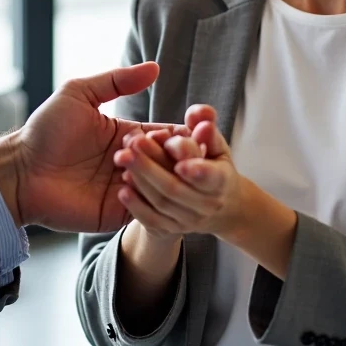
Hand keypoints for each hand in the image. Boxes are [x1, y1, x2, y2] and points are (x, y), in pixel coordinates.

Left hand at [0, 63, 189, 232]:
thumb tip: (155, 67)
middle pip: (171, 162)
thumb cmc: (46, 130)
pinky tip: (126, 182)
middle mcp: (134, 164)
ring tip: (129, 159)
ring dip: (155, 172)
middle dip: (172, 153)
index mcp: (129, 136)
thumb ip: (117, 80)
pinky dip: (145, 197)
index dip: (180, 132)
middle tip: (161, 145)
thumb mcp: (80, 93)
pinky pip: (146, 211)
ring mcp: (127, 190)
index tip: (191, 128)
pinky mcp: (117, 214)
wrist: (21, 170)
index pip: (167, 135)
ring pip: (163, 186)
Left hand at [115, 106, 245, 238]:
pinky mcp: (170, 229)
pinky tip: (124, 190)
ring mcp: (188, 220)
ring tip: (123, 158)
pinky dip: (137, 207)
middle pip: (177, 188)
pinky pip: (152, 221)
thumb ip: (205, 123)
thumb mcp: (215, 144)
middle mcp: (207, 203)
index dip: (198, 171)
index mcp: (221, 179)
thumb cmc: (214, 165)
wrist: (220, 208)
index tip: (181, 163)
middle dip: (153, 165)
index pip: (212, 177)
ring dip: (141, 181)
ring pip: (162, 203)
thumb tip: (201, 116)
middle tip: (134, 143)